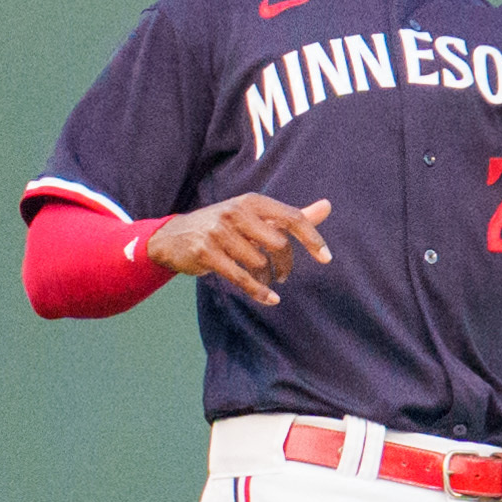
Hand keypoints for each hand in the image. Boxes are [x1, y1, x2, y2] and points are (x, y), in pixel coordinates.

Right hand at [149, 196, 332, 305]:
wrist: (174, 237)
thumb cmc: (224, 226)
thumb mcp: (255, 217)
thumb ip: (290, 216)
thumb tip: (327, 206)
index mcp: (252, 201)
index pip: (292, 218)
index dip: (312, 238)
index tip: (326, 258)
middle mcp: (236, 212)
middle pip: (279, 243)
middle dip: (286, 264)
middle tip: (284, 275)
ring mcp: (219, 232)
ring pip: (260, 262)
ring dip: (267, 278)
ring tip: (265, 279)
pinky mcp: (207, 254)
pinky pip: (241, 278)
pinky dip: (259, 292)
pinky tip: (270, 299)